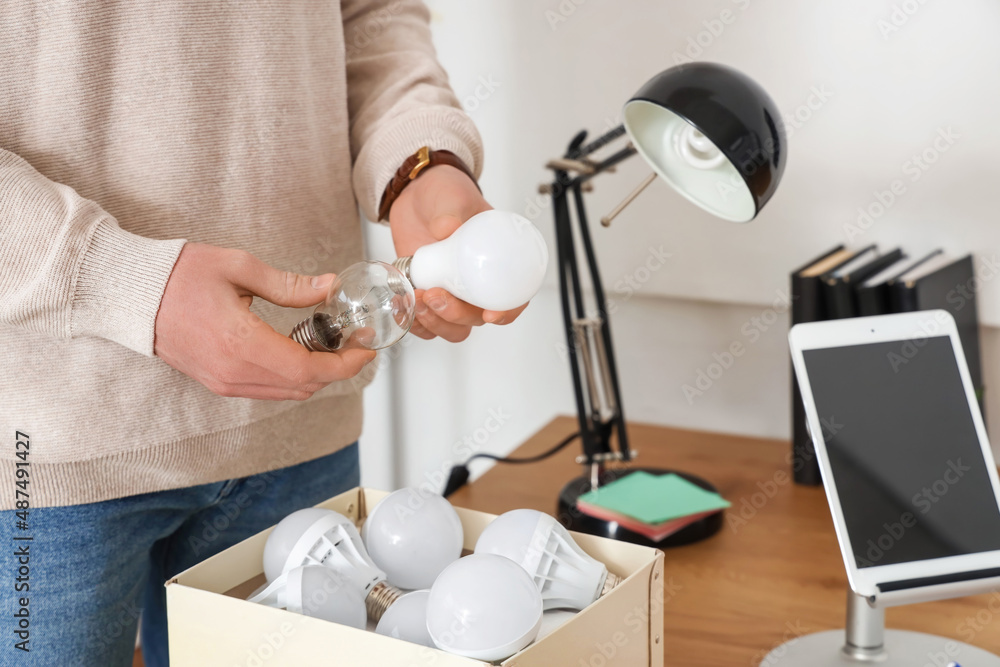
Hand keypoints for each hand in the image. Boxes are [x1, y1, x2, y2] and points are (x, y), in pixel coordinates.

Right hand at [153, 243, 375, 399]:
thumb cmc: (179, 275)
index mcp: (241, 344)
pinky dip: (292, 376)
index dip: (345, 364)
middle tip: (354, 342)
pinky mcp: (218, 382)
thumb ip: (289, 285)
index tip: (365, 348)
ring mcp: (224, 382)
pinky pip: (267, 389)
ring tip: (332, 345)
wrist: (131, 295)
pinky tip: (301, 351)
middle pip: (303, 386)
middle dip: (337, 368)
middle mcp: (233, 372)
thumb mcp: (239, 268)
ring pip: (287, 392)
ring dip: (315, 374)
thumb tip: (328, 287)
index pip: (308, 369)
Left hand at [389, 164, 528, 341]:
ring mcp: (452, 292)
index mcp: (497, 262)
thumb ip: (451, 208)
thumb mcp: (452, 194)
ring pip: (453, 327)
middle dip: (456, 315)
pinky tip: (403, 305)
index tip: (490, 314)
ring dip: (436, 323)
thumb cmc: (444, 193)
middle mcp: (477, 283)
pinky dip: (415, 322)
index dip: (507, 312)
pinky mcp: (428, 296)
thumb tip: (446, 229)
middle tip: (435, 294)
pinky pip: (426, 324)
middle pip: (477, 317)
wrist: (413, 196)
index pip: (513, 297)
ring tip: (417, 299)